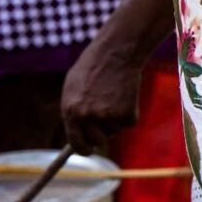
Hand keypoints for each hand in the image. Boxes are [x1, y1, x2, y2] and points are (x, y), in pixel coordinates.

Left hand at [60, 35, 149, 153]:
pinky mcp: (127, 114)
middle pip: (98, 141)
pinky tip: (126, 94)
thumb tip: (77, 132)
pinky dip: (130, 111)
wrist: (116, 52)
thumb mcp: (73, 88)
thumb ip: (74, 110)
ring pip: (115, 130)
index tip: (90, 149)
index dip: (84, 149)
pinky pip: (129, 122)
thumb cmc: (93, 67)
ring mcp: (107, 117)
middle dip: (103, 134)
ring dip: (116, 118)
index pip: (76, 143)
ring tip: (115, 95)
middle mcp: (87, 118)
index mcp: (71, 111)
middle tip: (108, 118)